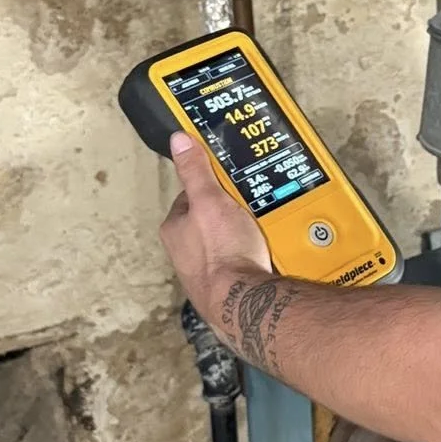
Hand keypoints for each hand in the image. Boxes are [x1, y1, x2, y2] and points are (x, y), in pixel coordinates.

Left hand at [160, 134, 273, 318]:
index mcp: (174, 229)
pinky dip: (253, 256)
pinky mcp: (226, 287)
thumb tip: (178, 140)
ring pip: (227, 243)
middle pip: (211, 220)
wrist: (243, 301)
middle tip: (252, 205)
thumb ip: (195, 171)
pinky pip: (241, 262)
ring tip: (262, 230)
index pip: (191, 196)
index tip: (231, 182)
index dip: (212, 186)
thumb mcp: (210, 200)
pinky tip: (265, 253)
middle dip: (231, 213)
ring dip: (244, 236)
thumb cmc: (222, 251)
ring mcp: (205, 271)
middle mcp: (184, 252)